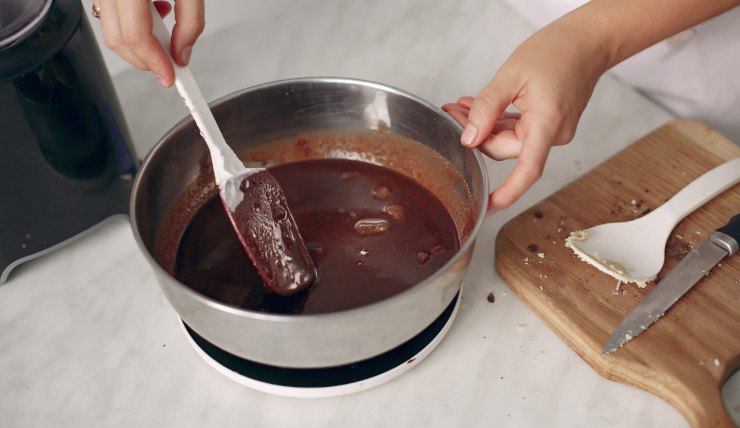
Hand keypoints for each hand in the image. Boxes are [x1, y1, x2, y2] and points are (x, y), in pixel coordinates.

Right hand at [95, 0, 204, 86]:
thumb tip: (182, 54)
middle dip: (145, 60)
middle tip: (167, 65)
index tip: (169, 76)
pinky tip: (152, 12)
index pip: (136, 36)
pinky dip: (130, 25)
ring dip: (138, 43)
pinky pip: (109, 16)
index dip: (155, 61)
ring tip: (163, 29)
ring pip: (110, 31)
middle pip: (118, 40)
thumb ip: (191, 21)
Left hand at [443, 17, 605, 213]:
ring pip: (508, 139)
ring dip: (484, 126)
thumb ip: (486, 108)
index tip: (488, 207)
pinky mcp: (549, 124)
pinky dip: (498, 121)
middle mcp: (553, 134)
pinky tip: (478, 107)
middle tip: (450, 112)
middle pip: (504, 149)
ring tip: (460, 106)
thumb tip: (468, 139)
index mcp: (546, 125)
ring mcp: (553, 131)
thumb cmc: (556, 51)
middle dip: (475, 135)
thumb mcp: (511, 76)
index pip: (527, 171)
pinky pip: (518, 129)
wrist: (588, 40)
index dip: (507, 193)